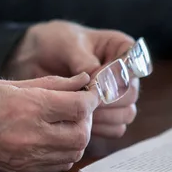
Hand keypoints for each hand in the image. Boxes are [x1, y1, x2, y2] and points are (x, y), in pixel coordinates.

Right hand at [0, 73, 99, 171]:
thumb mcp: (3, 82)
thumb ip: (46, 83)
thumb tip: (79, 80)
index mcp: (26, 106)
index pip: (79, 106)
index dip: (90, 97)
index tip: (86, 91)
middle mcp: (29, 135)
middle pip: (82, 134)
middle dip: (86, 119)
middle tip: (76, 106)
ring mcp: (23, 157)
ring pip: (72, 153)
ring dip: (76, 137)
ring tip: (62, 122)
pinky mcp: (17, 171)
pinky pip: (55, 167)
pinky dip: (62, 154)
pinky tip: (50, 139)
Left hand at [3, 20, 137, 137]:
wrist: (37, 56)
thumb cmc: (56, 43)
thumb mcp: (68, 46)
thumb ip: (84, 61)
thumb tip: (98, 81)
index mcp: (121, 49)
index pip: (133, 67)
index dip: (116, 77)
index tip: (93, 81)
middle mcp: (124, 73)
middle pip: (130, 95)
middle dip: (107, 100)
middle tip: (83, 100)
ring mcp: (116, 95)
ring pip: (126, 114)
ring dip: (104, 116)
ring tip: (78, 111)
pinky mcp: (106, 113)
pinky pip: (114, 128)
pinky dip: (100, 128)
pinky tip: (78, 121)